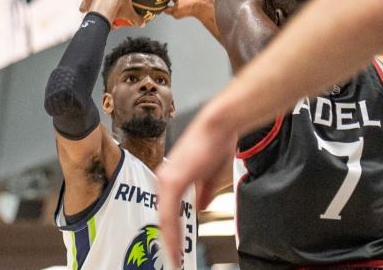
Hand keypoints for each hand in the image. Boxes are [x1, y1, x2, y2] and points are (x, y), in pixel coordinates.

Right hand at [76, 0, 143, 27]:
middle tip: (94, 6)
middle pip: (84, 9)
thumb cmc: (117, 5)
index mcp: (100, 12)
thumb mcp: (129, 11)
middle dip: (87, 8)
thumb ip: (136, 18)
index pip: (100, 18)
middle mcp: (90, 7)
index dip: (101, 18)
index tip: (104, 18)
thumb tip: (143, 24)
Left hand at [156, 110, 236, 266]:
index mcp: (174, 176)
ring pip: (164, 218)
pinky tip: (173, 245)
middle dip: (168, 241)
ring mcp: (166, 179)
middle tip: (172, 260)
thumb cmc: (217, 143)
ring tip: (173, 259)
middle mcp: (165, 178)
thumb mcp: (210, 175)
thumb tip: (199, 207)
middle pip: (163, 216)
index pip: (168, 209)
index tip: (175, 247)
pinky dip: (171, 231)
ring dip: (168, 241)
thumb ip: (203, 192)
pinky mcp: (172, 181)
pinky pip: (169, 213)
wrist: (219, 126)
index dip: (171, 231)